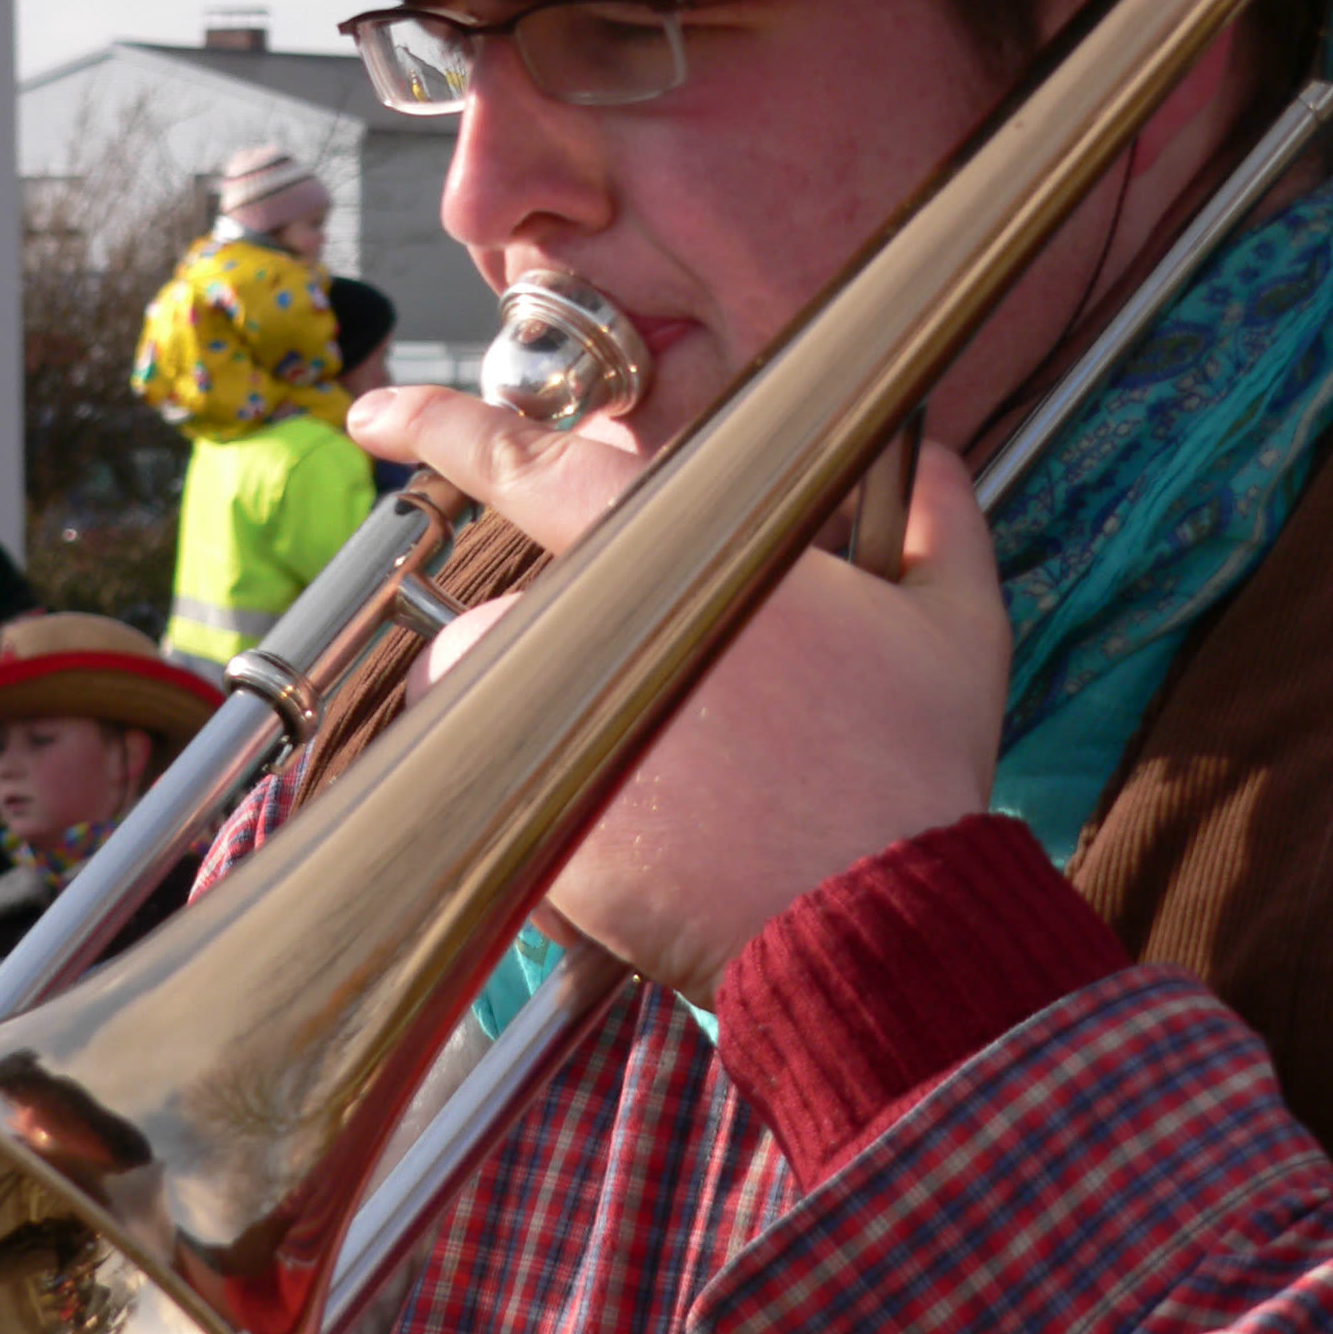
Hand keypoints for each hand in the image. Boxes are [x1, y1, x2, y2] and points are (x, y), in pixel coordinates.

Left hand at [351, 388, 1009, 1005]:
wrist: (872, 919)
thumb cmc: (904, 764)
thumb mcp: (953, 619)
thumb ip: (933, 513)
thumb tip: (926, 457)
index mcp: (679, 551)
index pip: (535, 466)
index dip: (446, 427)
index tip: (379, 414)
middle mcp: (592, 627)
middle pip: (517, 616)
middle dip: (574, 657)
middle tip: (686, 721)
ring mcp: (552, 724)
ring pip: (500, 704)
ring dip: (554, 725)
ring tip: (666, 784)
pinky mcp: (536, 816)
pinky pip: (507, 794)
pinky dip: (553, 808)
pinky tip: (647, 839)